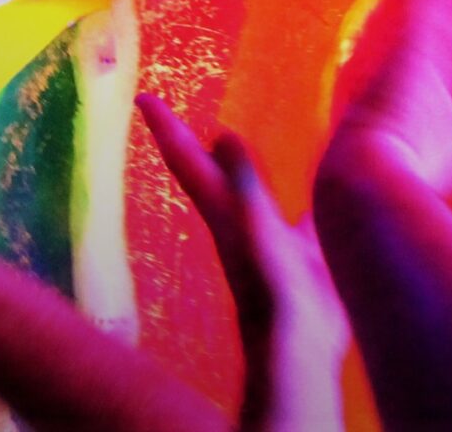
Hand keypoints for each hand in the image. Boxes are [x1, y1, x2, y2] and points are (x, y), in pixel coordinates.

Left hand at [137, 94, 348, 431]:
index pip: (188, 162)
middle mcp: (239, 222)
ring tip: (230, 135)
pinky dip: (288, 191)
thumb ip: (244, 188)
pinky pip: (290, 209)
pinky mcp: (297, 254)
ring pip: (245, 190)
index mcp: (225, 213)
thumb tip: (223, 134)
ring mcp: (266, 239)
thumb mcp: (258, 233)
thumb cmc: (274, 297)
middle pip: (208, 172)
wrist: (299, 354)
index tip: (142, 99)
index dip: (167, 129)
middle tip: (166, 113)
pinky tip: (309, 186)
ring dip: (237, 162)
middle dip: (189, 140)